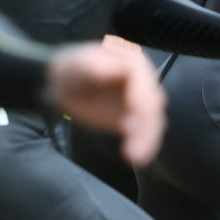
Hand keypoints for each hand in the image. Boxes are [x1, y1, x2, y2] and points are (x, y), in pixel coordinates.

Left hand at [48, 39, 165, 168]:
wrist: (66, 83)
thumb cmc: (73, 70)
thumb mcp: (79, 66)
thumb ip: (98, 68)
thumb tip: (122, 69)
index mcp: (132, 63)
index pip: (143, 82)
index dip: (141, 100)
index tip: (133, 117)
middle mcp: (144, 82)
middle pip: (152, 105)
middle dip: (146, 126)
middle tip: (135, 144)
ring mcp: (141, 102)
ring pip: (153, 122)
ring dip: (147, 140)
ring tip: (135, 155)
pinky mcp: (136, 120)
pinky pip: (145, 134)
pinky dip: (143, 145)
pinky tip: (135, 156)